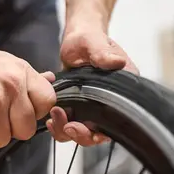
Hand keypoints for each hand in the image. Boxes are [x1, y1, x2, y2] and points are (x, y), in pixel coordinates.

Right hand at [0, 50, 56, 148]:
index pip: (48, 100)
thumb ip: (26, 76)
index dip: (36, 112)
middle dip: (9, 128)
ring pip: (3, 139)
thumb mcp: (0, 63)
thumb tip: (50, 81)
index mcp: (19, 71)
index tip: (22, 112)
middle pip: (27, 128)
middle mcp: (10, 85)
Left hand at [46, 22, 138, 145]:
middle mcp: (111, 102)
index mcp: (123, 90)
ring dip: (67, 131)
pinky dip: (60, 126)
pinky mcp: (79, 107)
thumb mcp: (94, 42)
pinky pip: (71, 124)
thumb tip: (115, 61)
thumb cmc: (89, 39)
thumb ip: (102, 53)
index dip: (100, 130)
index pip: (118, 120)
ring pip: (83, 132)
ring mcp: (94, 107)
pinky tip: (50, 120)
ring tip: (53, 120)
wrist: (76, 39)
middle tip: (65, 125)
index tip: (81, 124)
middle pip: (99, 132)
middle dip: (80, 134)